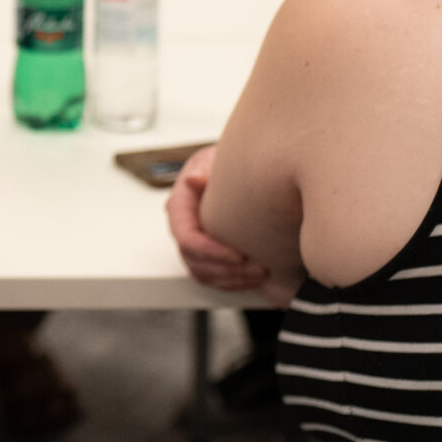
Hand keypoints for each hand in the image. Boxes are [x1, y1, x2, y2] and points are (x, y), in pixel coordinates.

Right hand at [166, 147, 272, 291]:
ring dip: (233, 279)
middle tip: (259, 268)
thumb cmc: (223, 163)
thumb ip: (204, 169)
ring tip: (262, 273)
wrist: (235, 170)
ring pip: (204, 274)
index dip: (212, 252)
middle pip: (195, 261)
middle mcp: (182, 227)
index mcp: (180, 205)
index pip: (187, 238)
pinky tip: (256, 277)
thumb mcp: (212, 159)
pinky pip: (214, 278)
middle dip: (227, 270)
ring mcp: (193, 244)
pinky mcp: (206, 255)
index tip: (239, 256)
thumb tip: (193, 179)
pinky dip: (234, 282)